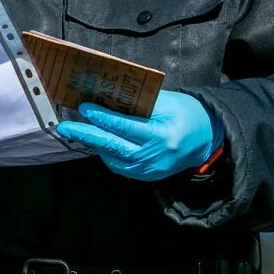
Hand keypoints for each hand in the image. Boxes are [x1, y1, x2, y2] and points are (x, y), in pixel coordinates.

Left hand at [55, 90, 222, 181]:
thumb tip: (105, 97)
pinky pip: (121, 166)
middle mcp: (156, 158)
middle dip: (88, 136)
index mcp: (163, 136)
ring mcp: (152, 171)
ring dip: (95, 144)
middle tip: (65, 128)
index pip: (126, 128)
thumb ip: (136, 103)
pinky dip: (107, 153)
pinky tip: (97, 141)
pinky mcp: (148, 176)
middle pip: (114, 147)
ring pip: (114, 159)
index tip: (84, 108)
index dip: (103, 118)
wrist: (208, 138)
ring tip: (77, 130)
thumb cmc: (187, 113)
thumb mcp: (165, 102)